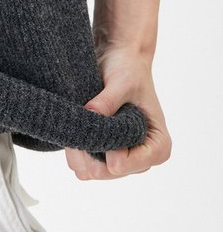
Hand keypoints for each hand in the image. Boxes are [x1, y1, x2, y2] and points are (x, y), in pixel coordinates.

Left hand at [64, 47, 171, 179]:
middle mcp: (141, 157)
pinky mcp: (104, 151)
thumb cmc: (128, 69)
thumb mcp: (122, 82)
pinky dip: (74, 149)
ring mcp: (122, 156)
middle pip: (108, 173)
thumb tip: (89, 115)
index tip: (98, 128)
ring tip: (76, 122)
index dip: (110, 153)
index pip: (131, 165)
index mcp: (158, 145)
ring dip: (78, 150)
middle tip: (79, 121)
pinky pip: (82, 163)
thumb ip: (108, 101)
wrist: (119, 58)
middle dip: (89, 152)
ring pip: (91, 172)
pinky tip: (74, 126)